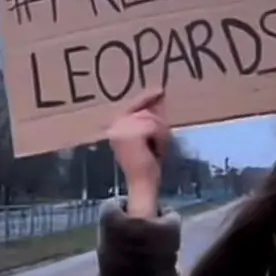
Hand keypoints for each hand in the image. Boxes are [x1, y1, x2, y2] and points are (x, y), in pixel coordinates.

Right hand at [107, 88, 168, 218]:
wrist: (142, 184)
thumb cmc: (146, 164)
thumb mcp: (149, 137)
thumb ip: (150, 117)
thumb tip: (159, 95)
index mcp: (115, 124)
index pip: (133, 104)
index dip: (147, 97)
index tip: (160, 91)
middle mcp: (115, 124)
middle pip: (144, 111)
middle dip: (157, 125)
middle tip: (158, 145)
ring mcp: (121, 128)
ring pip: (151, 119)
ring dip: (160, 135)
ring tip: (157, 150)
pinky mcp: (130, 134)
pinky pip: (154, 127)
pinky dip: (161, 139)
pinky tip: (157, 151)